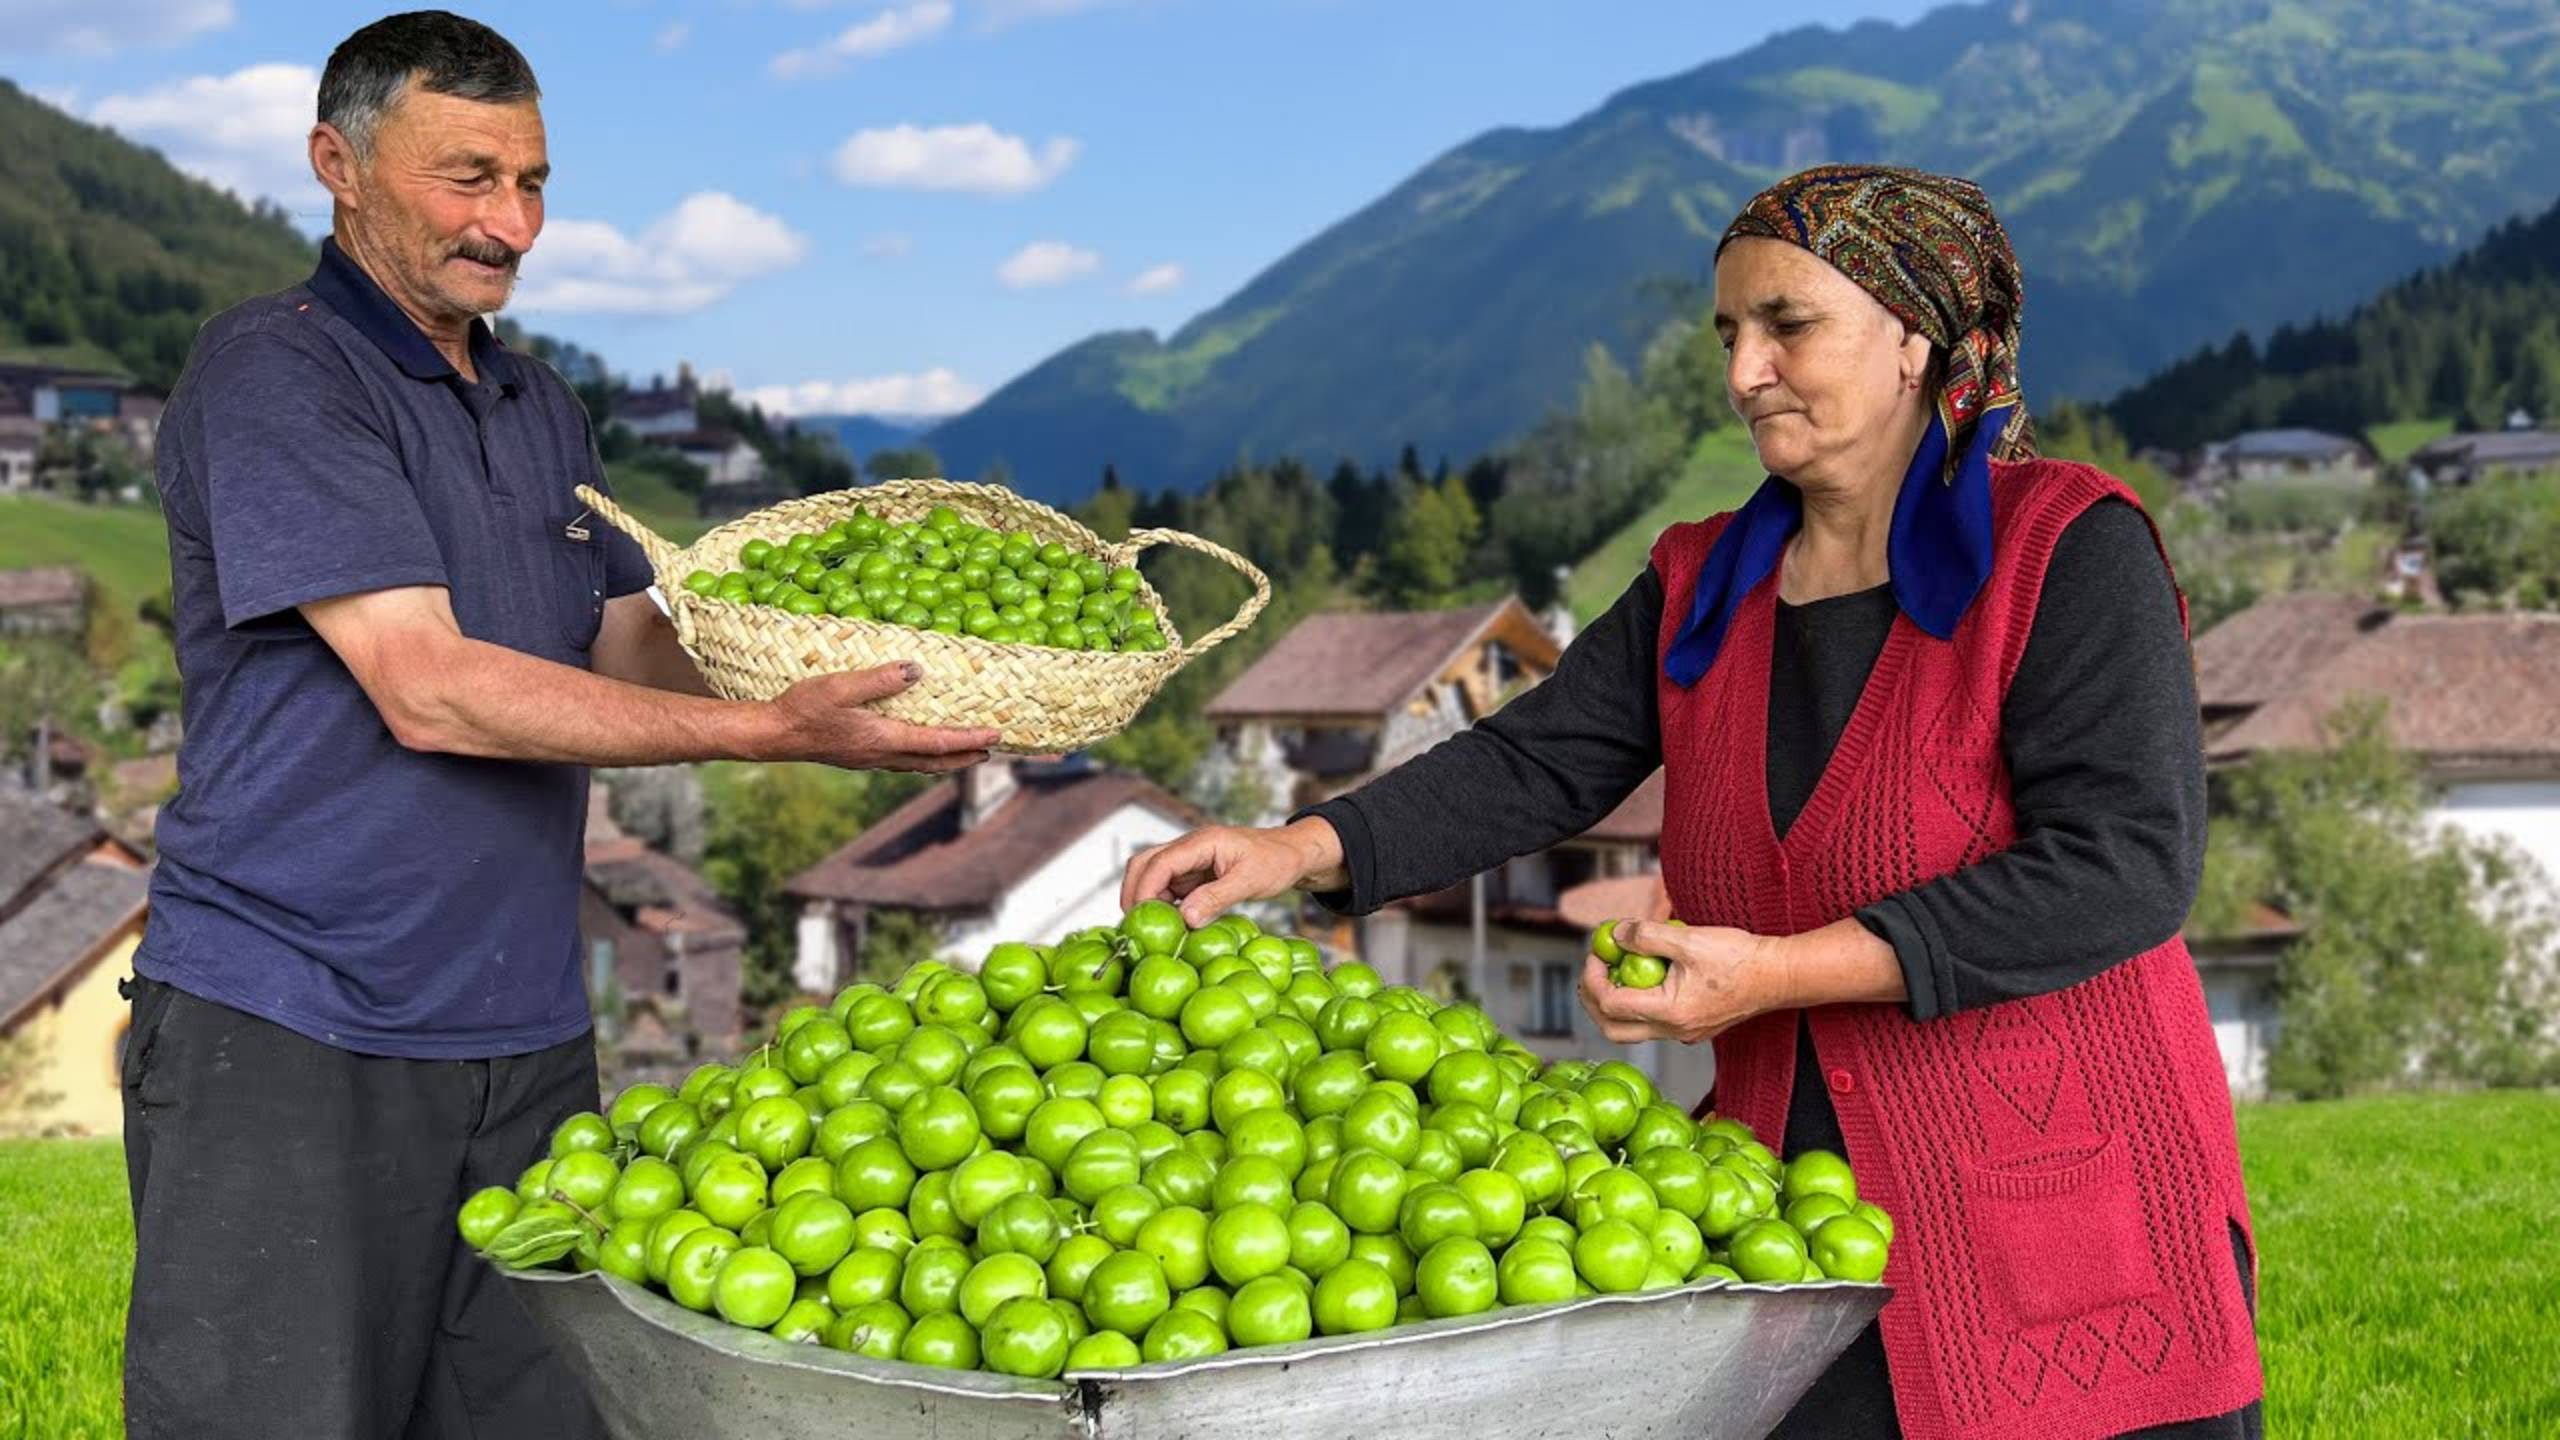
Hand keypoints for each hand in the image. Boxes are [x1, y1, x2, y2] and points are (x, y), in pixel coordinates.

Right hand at [764, 663, 1001, 771]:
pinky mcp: (858, 756)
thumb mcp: (841, 686)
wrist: (773, 734)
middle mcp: (881, 755)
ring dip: (945, 760)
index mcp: (883, 739)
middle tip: (991, 750)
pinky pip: (902, 762)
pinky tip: (918, 749)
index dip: (969, 739)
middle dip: (964, 756)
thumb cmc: (804, 708)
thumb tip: (917, 670)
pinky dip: (922, 758)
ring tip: (964, 754)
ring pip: (918, 765)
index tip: (995, 735)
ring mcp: (870, 759)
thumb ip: (880, 679)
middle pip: (934, 761)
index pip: (937, 742)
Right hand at [1121, 817, 1347, 926]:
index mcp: (1202, 842)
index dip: (1144, 889)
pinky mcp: (1196, 875)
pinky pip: (1169, 887)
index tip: (1140, 917)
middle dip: (1134, 892)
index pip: (1159, 862)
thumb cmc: (1277, 861)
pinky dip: (1163, 905)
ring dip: (1148, 900)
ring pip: (1153, 876)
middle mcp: (1190, 848)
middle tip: (1135, 925)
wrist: (1293, 855)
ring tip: (1153, 929)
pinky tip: (1172, 925)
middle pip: (1145, 864)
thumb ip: (1216, 898)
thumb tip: (1184, 919)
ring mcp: (1191, 861)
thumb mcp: (1249, 881)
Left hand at [1578, 920, 1785, 1044]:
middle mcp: (1674, 1031)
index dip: (1593, 977)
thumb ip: (1647, 936)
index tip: (1596, 953)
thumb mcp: (1688, 938)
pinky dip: (1639, 1002)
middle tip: (1594, 969)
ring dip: (1616, 1002)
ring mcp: (1684, 1033)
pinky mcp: (1693, 1027)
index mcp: (1670, 1012)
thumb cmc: (1740, 957)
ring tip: (1617, 969)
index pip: (1611, 1004)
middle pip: (1613, 1028)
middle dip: (1594, 999)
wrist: (1779, 975)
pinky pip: (1653, 1023)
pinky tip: (1646, 975)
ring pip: (1633, 1029)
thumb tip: (1616, 934)